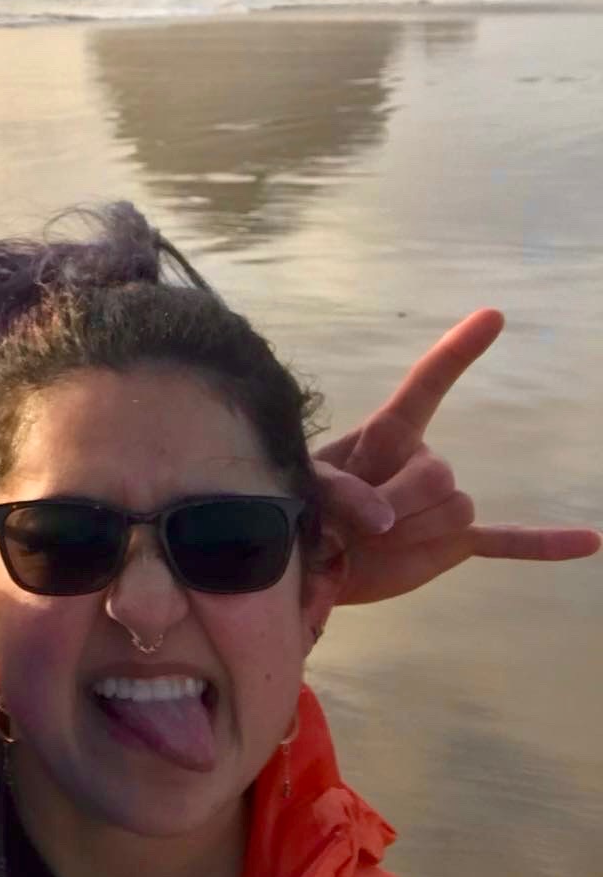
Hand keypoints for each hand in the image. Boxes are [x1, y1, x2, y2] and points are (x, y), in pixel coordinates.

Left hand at [313, 309, 601, 604]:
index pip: (428, 383)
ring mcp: (443, 501)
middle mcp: (423, 459)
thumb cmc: (303, 509)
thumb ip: (339, 492)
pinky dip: (543, 544)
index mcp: (386, 433)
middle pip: (440, 474)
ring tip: (373, 543)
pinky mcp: (452, 542)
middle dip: (397, 505)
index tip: (492, 316)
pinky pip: (505, 541)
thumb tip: (383, 517)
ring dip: (413, 534)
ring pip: (457, 511)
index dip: (457, 350)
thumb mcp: (306, 486)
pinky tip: (590, 541)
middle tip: (355, 527)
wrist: (312, 561)